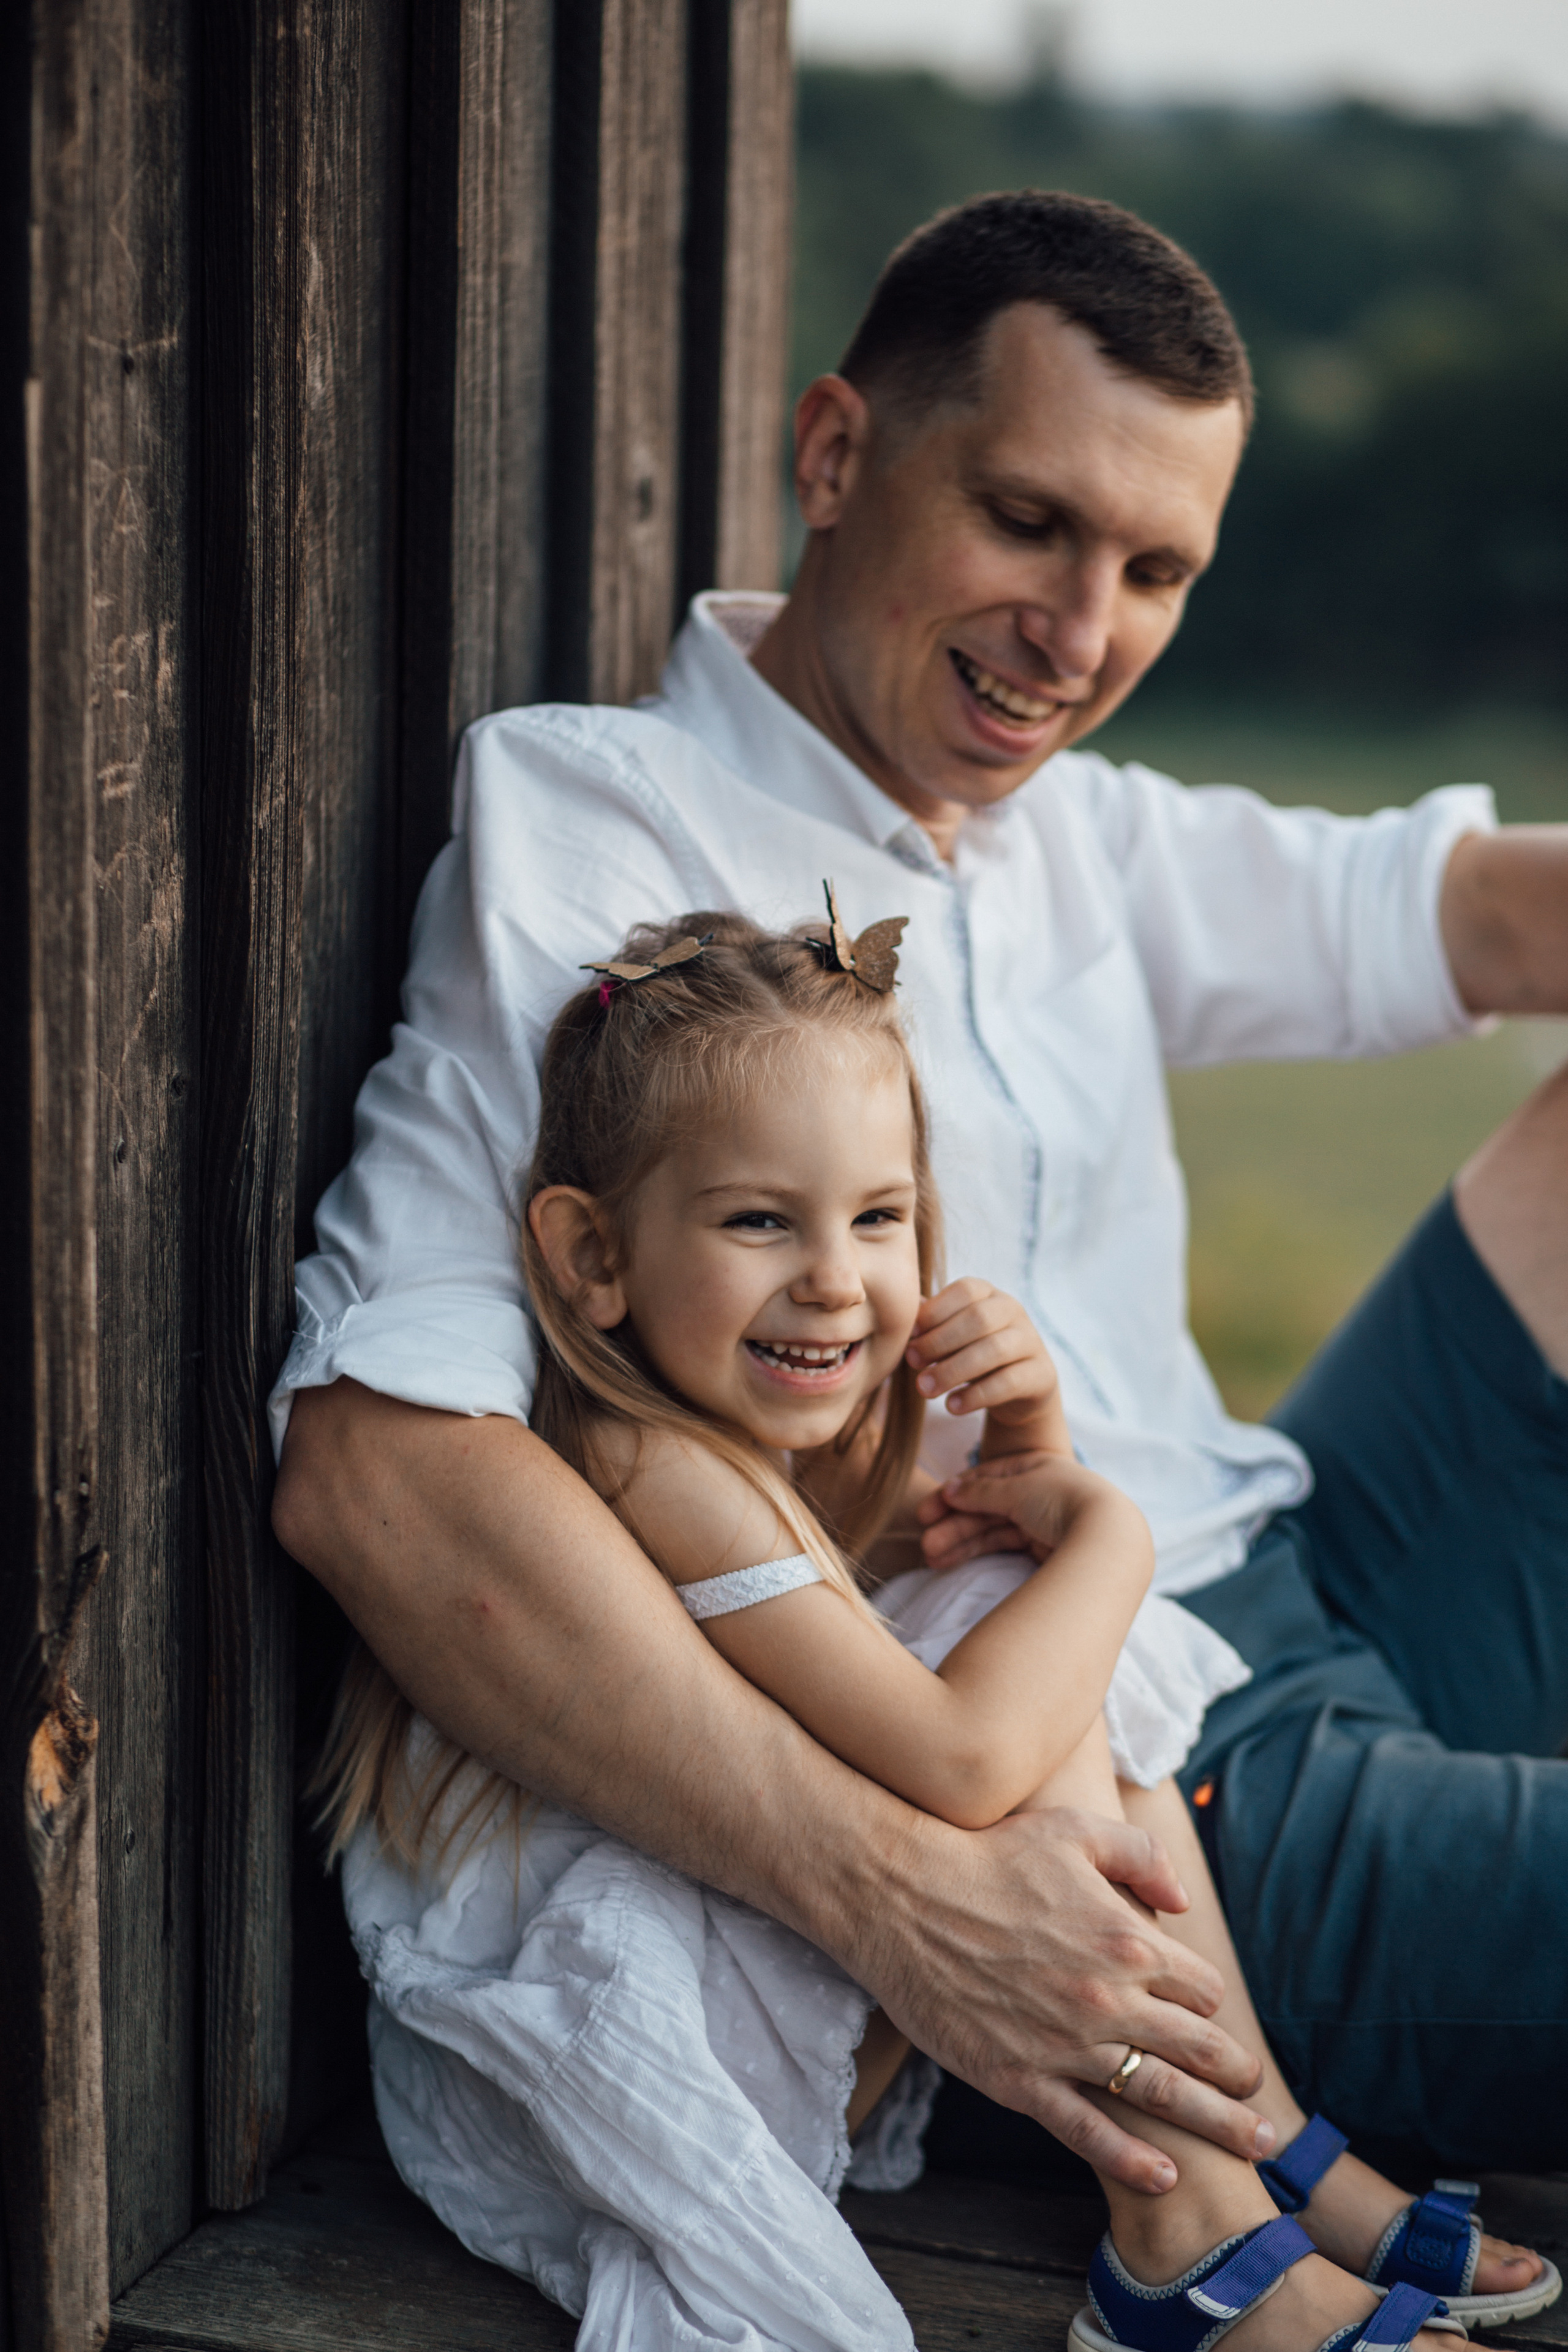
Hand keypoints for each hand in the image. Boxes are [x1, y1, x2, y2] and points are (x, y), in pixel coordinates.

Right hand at [859, 1803, 1272, 2192]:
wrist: (901, 1897)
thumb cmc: (988, 1856)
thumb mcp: (1073, 1828)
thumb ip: (1142, 1856)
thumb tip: (1184, 1901)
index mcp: (1126, 1939)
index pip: (1200, 1987)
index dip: (1207, 1999)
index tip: (1201, 2011)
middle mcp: (1107, 1999)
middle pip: (1199, 2050)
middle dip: (1237, 2079)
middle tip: (1261, 2106)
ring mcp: (1065, 2045)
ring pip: (1160, 2097)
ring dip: (1216, 2125)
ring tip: (1254, 2150)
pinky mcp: (1020, 2079)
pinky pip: (1089, 2132)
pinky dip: (1133, 2159)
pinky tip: (1165, 2175)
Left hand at [906, 1278, 1070, 1453]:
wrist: (1019, 1390)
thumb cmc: (972, 1353)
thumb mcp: (951, 1335)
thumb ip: (928, 1324)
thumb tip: (902, 1319)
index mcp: (989, 1294)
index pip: (965, 1291)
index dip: (935, 1311)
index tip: (910, 1334)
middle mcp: (1013, 1311)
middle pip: (978, 1319)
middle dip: (940, 1341)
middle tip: (912, 1362)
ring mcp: (1031, 1341)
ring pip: (994, 1351)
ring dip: (953, 1370)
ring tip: (924, 1390)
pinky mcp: (1041, 1374)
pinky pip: (1009, 1382)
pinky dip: (976, 1396)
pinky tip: (952, 1406)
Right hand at [918, 1448, 1129, 1571]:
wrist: (1106, 1537)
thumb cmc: (1063, 1500)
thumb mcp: (1017, 1488)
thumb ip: (981, 1490)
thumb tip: (952, 1489)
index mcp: (1035, 1467)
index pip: (986, 1477)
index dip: (955, 1492)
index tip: (929, 1509)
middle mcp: (1038, 1493)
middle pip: (986, 1506)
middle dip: (953, 1523)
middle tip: (924, 1540)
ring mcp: (1041, 1522)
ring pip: (991, 1529)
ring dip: (958, 1541)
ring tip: (930, 1556)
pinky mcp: (1044, 1549)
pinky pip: (1003, 1546)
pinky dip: (977, 1552)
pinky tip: (950, 1560)